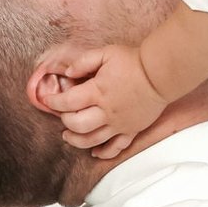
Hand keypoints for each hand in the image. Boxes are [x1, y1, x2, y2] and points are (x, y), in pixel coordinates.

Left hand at [31, 40, 165, 157]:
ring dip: (76, 140)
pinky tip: (95, 152)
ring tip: (68, 136)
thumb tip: (67, 73)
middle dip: (64, 121)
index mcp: (97, 92)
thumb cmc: (133, 62)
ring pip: (92, 140)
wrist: (160, 74)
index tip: (48, 100)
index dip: (53, 102)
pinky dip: (104, 152)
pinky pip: (116, 148)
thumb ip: (83, 62)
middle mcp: (106, 112)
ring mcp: (119, 124)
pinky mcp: (131, 130)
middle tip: (61, 116)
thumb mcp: (105, 53)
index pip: (68, 102)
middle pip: (77, 125)